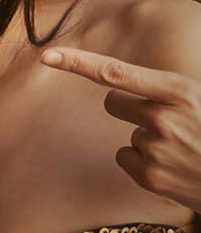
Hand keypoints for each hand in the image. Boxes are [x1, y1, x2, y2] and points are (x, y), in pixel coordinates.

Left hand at [44, 46, 200, 210]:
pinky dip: (145, 162)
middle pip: (113, 102)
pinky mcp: (151, 177)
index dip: (78, 63)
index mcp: (182, 92)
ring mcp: (156, 150)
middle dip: (130, 106)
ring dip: (149, 138)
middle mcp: (164, 119)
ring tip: (185, 149)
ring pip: (129, 133)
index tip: (47, 55)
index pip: (117, 73)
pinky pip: (127, 157)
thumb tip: (136, 83)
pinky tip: (174, 167)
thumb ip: (171, 90)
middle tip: (166, 120)